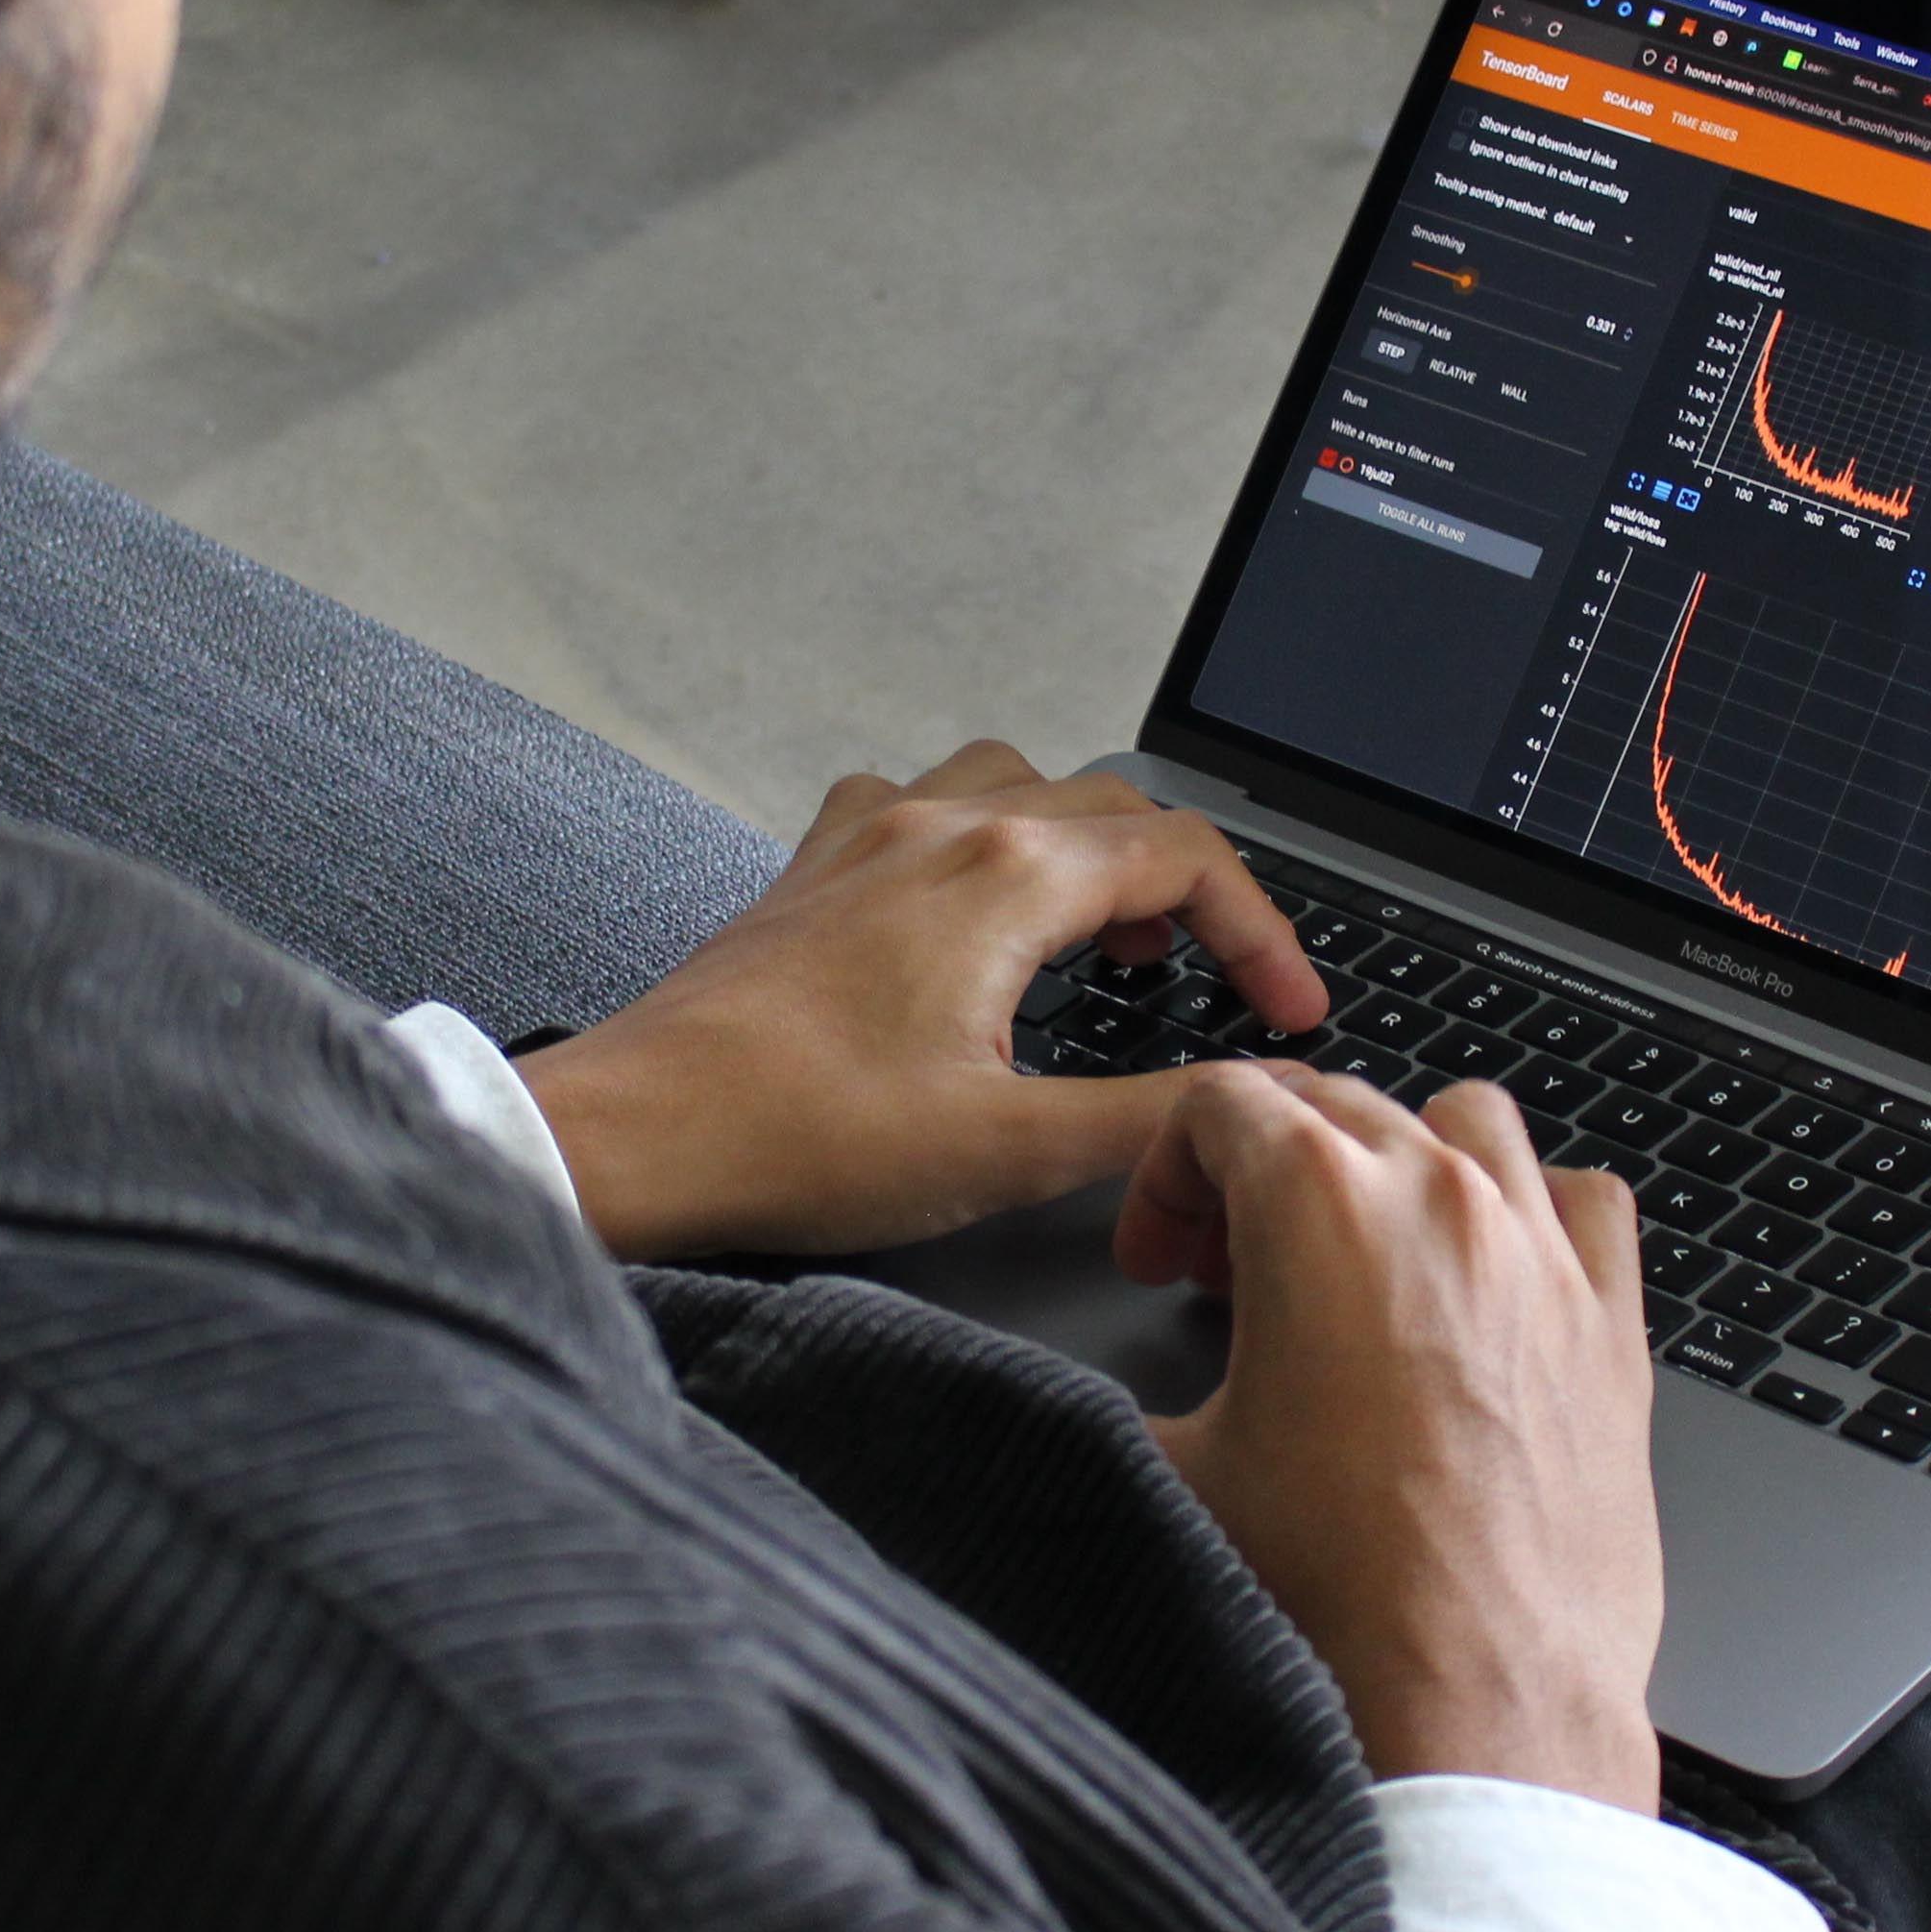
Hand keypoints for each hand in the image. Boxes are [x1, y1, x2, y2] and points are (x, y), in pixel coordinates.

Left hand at [515, 741, 1327, 1260]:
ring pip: (1019, 784)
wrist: (642, 1133)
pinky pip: (920, 804)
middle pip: (1116, 809)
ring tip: (1105, 933)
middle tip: (1214, 979)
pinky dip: (978, 837)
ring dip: (1085, 845)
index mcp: (1005, 877)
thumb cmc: (797, 1138)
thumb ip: (1152, 1116)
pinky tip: (969, 909)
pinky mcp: (815, 874)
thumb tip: (1247, 1101)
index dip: (1263, 931)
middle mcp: (940, 829)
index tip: (1288, 1006)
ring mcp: (870, 841)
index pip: (1187, 857)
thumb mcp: (1011, 1147)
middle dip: (1190, 890)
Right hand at [1123, 1068, 1664, 1811]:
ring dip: (1399, 1164)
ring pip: (1468, 1124)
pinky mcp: (1614, 1326)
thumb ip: (1103, 1396)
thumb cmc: (1333, 1598)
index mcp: (1319, 1206)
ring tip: (1356, 1255)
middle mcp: (1442, 1203)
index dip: (1166, 1173)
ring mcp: (1542, 1255)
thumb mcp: (1169, 1471)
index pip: (1222, 1103)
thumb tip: (1052, 1392)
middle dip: (1260, 1173)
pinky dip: (1535, 1214)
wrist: (1473, 1706)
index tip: (1161, 1257)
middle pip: (1334, 1105)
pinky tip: (1493, 1284)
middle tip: (1224, 1275)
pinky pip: (1586, 1203)